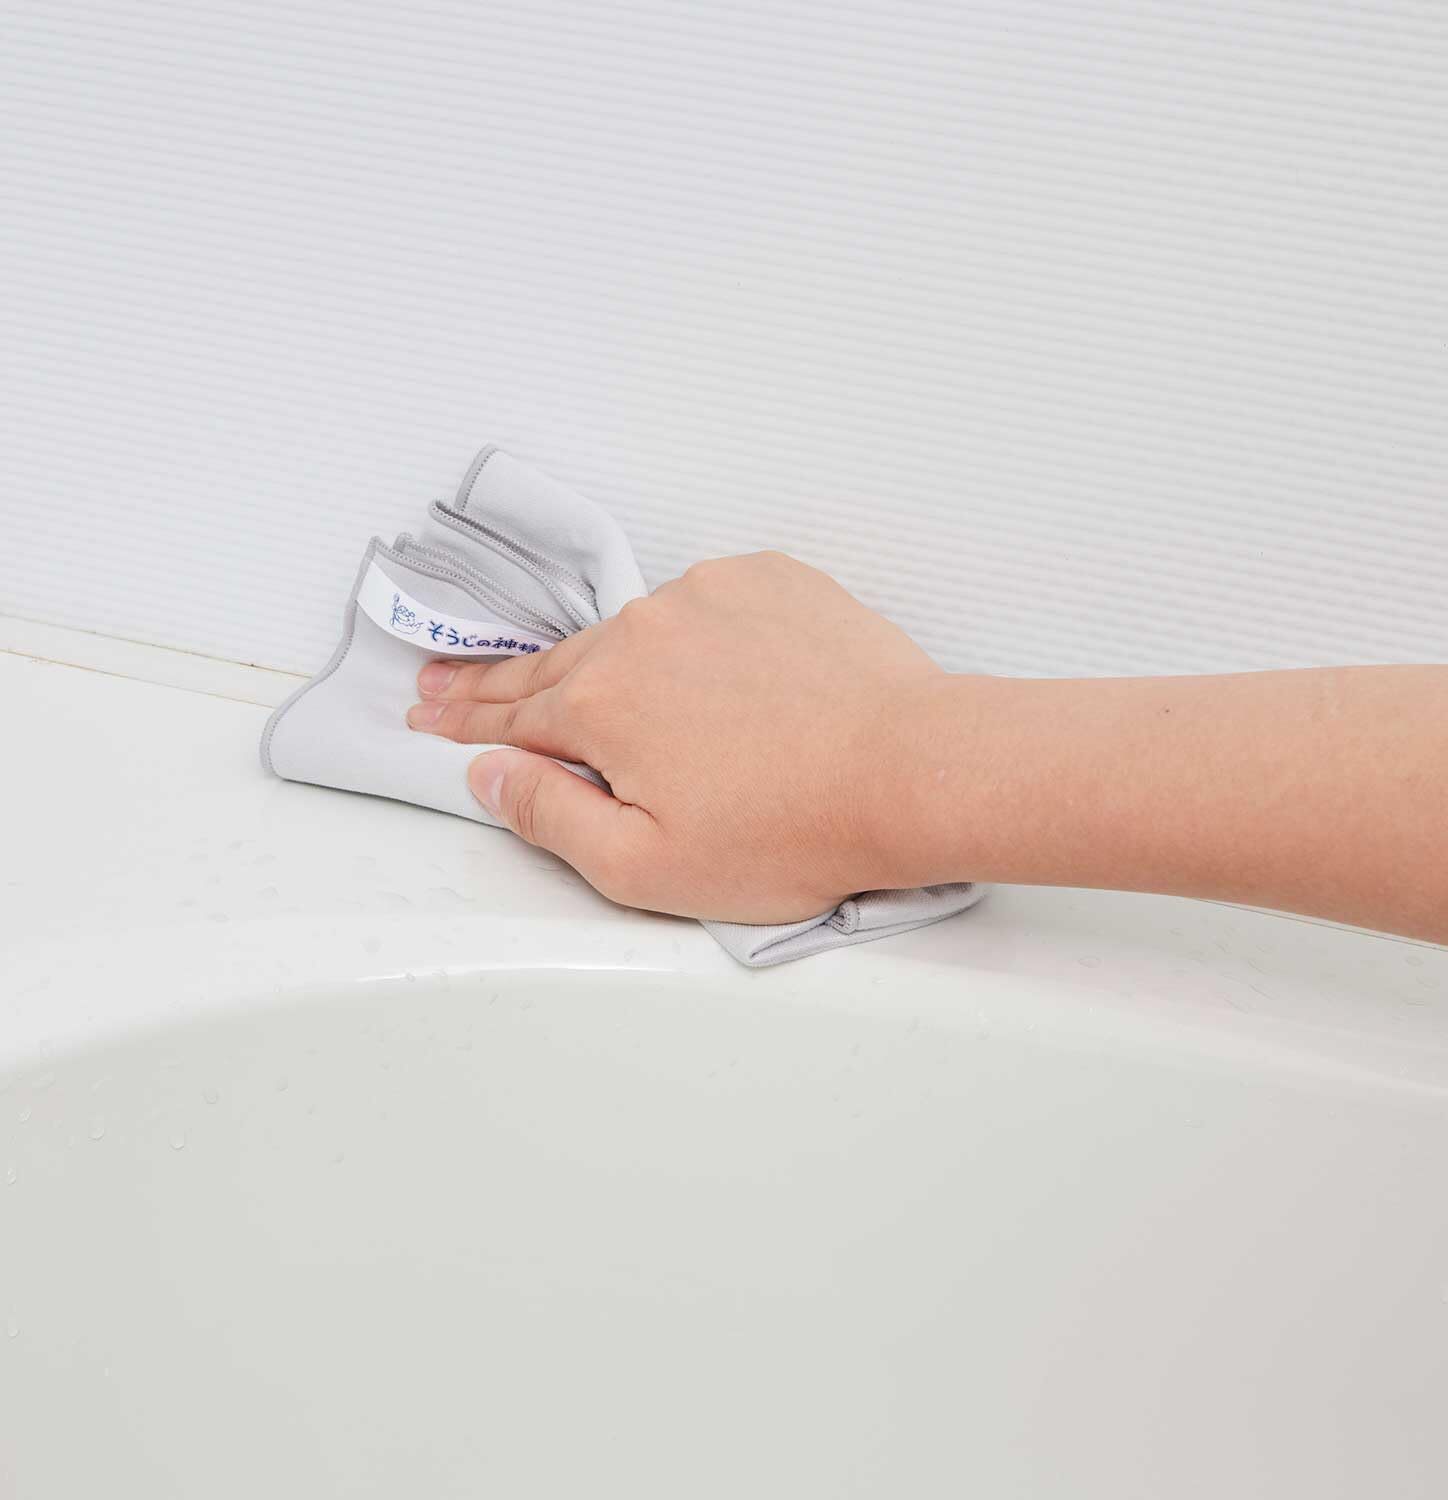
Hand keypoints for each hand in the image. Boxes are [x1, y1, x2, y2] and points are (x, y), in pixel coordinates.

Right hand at [405, 552, 947, 921]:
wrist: (912, 769)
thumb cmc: (789, 832)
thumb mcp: (645, 866)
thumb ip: (548, 817)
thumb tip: (486, 774)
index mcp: (601, 703)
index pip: (512, 716)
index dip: (465, 722)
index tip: (427, 713)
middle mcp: (642, 631)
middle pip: (557, 664)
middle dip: (501, 681)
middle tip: (449, 681)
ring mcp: (709, 595)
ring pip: (636, 632)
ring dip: (609, 660)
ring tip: (591, 684)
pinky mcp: (771, 581)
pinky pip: (709, 606)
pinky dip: (694, 634)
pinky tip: (702, 664)